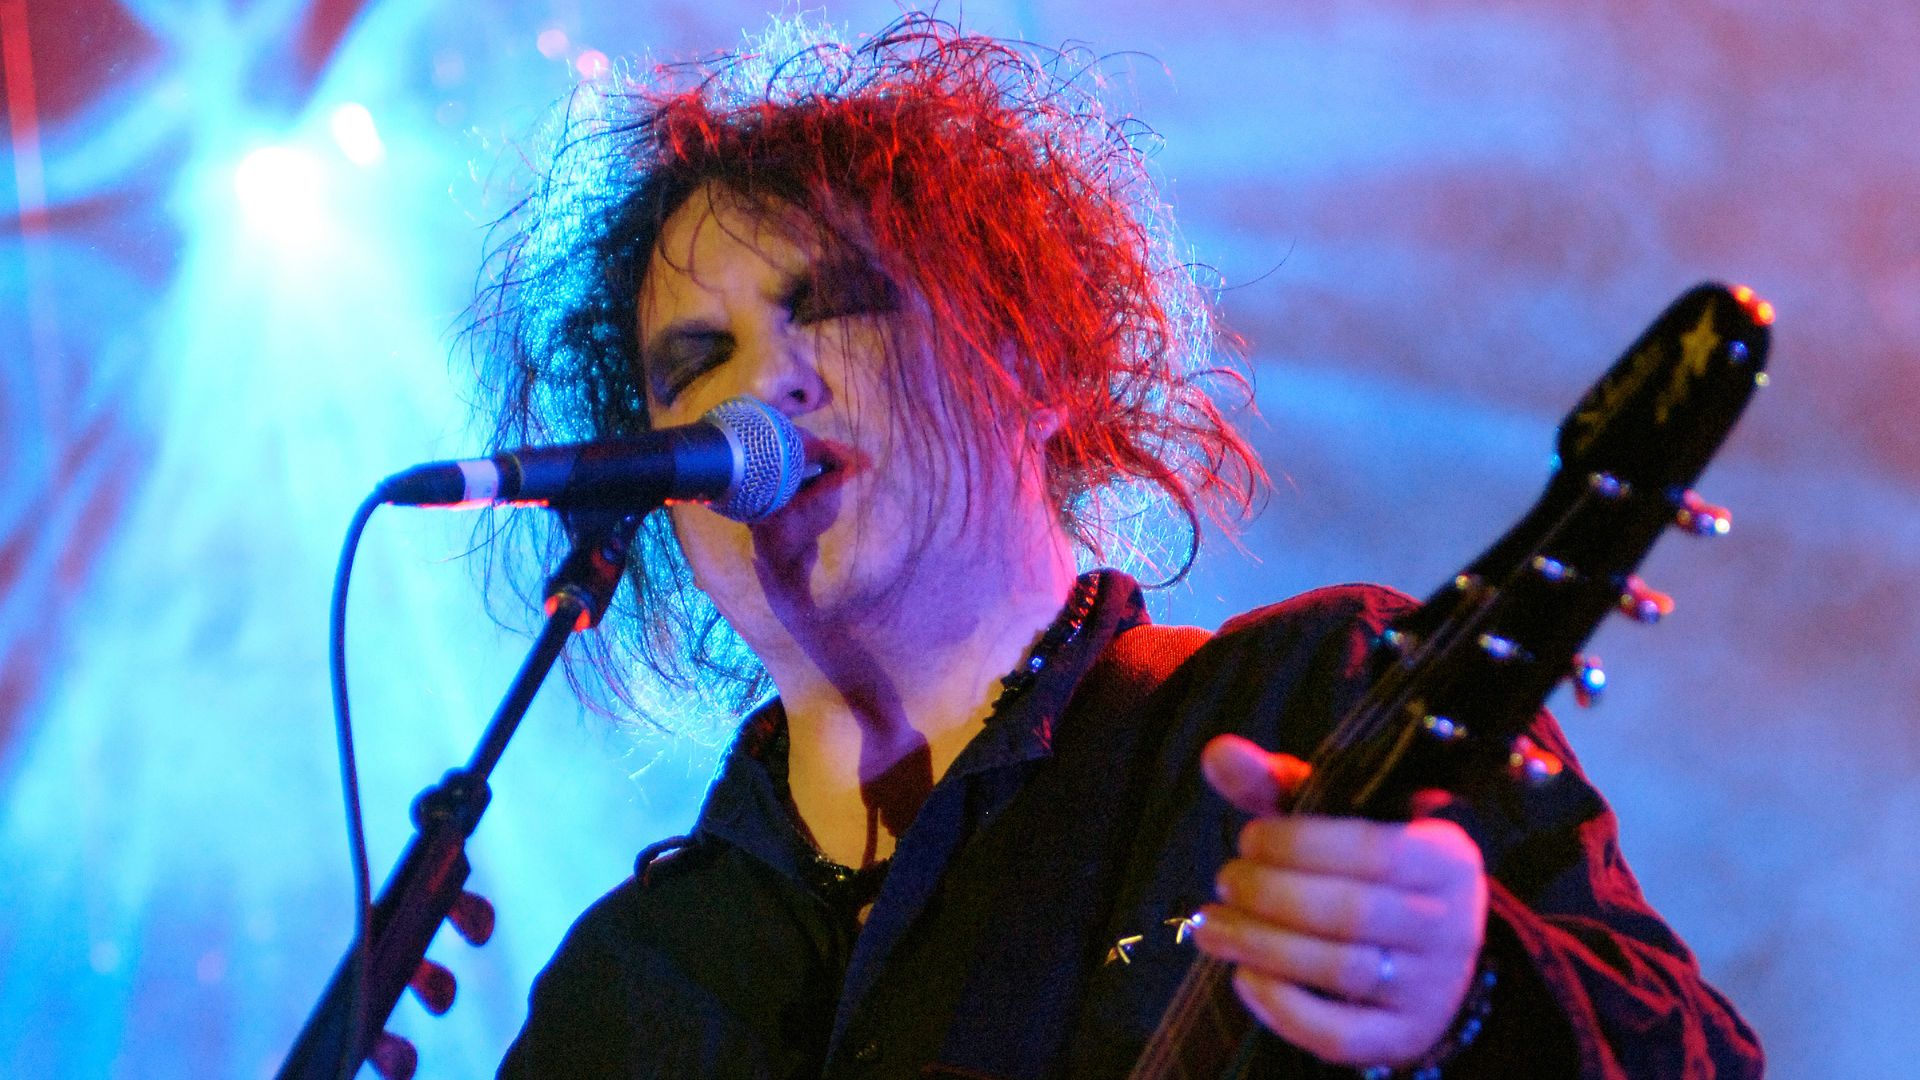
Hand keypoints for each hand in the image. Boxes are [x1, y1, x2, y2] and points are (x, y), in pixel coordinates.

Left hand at [1191, 734, 1488, 1068]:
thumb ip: (1279, 785)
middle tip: (1223, 881)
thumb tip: (1218, 751)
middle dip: (1270, 895)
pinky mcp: (1403, 1039)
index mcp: (1445, 858)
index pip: (1372, 849)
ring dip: (1260, 947)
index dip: (1298, 844)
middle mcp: (1451, 926)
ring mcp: (1431, 989)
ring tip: (1211, 926)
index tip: (1248, 840)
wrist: (1430, 952)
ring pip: (1340, 970)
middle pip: (1351, 913)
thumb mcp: (1338, 818)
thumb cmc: (1368, 868)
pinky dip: (1282, 1007)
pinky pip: (1339, 1034)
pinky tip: (1243, 977)